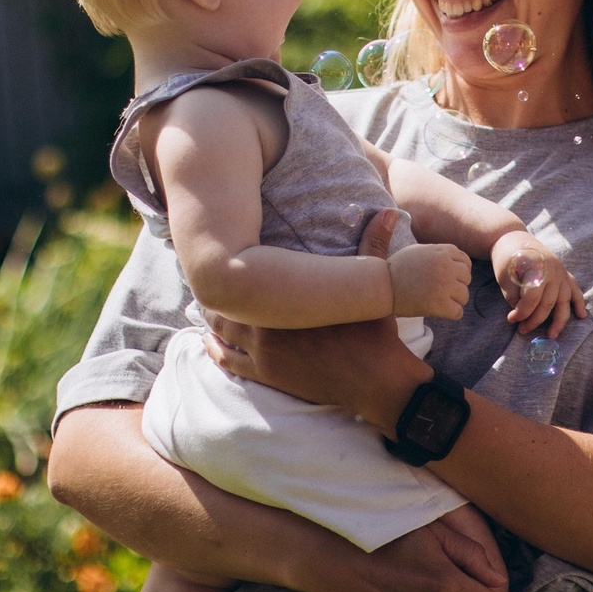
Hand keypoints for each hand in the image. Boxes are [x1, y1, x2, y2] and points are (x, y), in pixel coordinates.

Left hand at [206, 211, 428, 432]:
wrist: (375, 380)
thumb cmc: (374, 332)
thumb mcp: (373, 285)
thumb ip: (374, 245)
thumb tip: (389, 211)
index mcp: (286, 300)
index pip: (243, 275)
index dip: (230, 265)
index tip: (224, 255)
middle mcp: (266, 325)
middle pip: (225, 303)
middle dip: (214, 293)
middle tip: (207, 280)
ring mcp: (264, 354)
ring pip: (221, 332)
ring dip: (210, 320)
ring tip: (203, 307)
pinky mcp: (268, 375)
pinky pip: (229, 362)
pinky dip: (214, 350)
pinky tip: (208, 342)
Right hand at [389, 241, 472, 319]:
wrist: (381, 285)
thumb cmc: (397, 269)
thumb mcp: (418, 251)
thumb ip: (438, 251)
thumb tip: (444, 249)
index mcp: (442, 251)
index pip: (466, 263)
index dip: (457, 272)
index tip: (444, 278)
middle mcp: (446, 266)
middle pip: (467, 279)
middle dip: (455, 286)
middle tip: (438, 291)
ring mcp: (443, 285)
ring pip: (464, 296)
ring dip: (453, 301)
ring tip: (437, 300)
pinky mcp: (438, 304)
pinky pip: (458, 312)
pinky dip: (450, 314)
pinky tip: (438, 310)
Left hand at [492, 231, 586, 337]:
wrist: (514, 238)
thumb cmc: (507, 258)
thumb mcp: (504, 277)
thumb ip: (514, 297)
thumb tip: (522, 315)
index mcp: (537, 267)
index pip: (533, 298)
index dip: (522, 312)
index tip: (511, 319)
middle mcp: (553, 270)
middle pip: (548, 303)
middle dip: (535, 320)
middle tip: (523, 330)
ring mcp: (561, 272)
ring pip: (564, 301)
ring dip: (559, 320)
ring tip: (552, 335)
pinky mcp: (564, 274)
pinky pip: (575, 290)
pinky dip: (579, 303)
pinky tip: (581, 315)